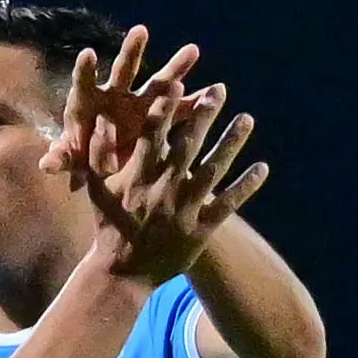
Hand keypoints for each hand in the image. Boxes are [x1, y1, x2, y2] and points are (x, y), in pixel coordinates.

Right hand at [52, 25, 265, 284]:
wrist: (121, 274)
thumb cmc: (108, 226)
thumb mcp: (95, 188)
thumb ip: (97, 154)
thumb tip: (99, 120)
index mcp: (137, 177)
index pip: (152, 135)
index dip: (165, 108)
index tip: (178, 82)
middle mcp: (162, 189)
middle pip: (187, 146)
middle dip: (203, 116)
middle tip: (219, 90)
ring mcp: (183, 210)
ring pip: (211, 171)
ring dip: (231, 143)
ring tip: (247, 119)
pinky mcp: (200, 230)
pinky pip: (226, 205)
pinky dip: (245, 187)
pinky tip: (262, 167)